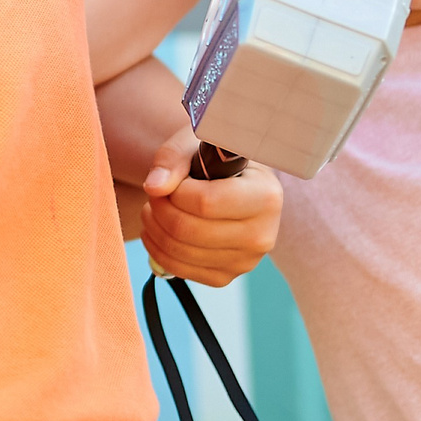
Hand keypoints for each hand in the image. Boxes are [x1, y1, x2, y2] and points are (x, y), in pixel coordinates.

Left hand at [140, 126, 281, 286]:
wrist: (230, 182)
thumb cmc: (215, 159)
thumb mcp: (197, 143)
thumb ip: (174, 159)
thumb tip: (154, 187)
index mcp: (265, 196)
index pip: (207, 203)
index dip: (176, 191)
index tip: (171, 179)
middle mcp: (262, 234)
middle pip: (189, 230)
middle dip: (160, 208)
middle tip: (155, 193)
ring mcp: (245, 260)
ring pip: (180, 251)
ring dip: (154, 227)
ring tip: (154, 206)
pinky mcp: (226, 276)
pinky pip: (180, 269)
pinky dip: (158, 248)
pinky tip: (158, 228)